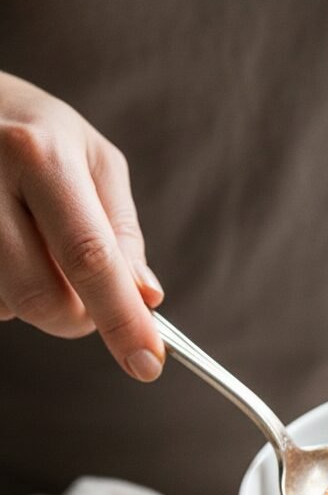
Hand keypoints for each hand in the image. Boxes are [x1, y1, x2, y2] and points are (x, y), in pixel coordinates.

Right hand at [0, 73, 163, 379]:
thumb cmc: (33, 132)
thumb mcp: (92, 160)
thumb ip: (121, 233)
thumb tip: (146, 298)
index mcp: (39, 155)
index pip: (89, 258)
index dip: (121, 319)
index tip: (147, 363)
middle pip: (42, 298)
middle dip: (77, 316)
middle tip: (85, 294)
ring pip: (9, 305)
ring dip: (35, 299)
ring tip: (31, 245)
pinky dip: (6, 291)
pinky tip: (5, 250)